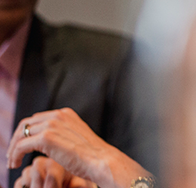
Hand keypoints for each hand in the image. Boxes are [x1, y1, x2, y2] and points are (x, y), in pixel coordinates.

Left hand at [7, 108, 148, 187]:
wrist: (101, 160)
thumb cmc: (92, 155)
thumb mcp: (76, 138)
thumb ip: (63, 134)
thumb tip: (51, 143)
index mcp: (65, 114)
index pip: (37, 119)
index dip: (26, 133)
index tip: (21, 147)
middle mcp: (58, 115)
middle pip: (25, 124)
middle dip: (16, 140)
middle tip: (12, 155)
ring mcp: (51, 125)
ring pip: (20, 135)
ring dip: (12, 149)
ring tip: (12, 162)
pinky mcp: (46, 138)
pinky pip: (20, 146)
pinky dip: (14, 155)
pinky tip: (15, 164)